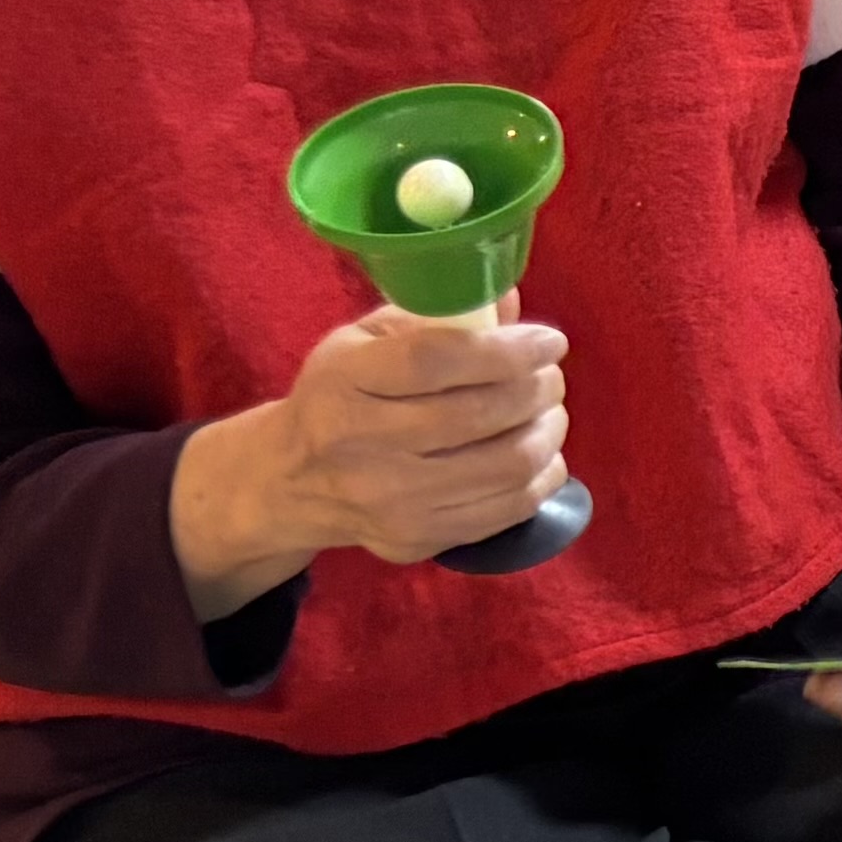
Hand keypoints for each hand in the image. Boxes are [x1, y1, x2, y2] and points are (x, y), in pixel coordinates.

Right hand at [174, 304, 573, 605]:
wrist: (291, 481)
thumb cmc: (340, 395)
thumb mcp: (366, 340)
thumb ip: (437, 315)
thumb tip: (510, 302)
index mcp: (345, 382)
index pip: (439, 361)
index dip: (509, 350)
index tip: (549, 342)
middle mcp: (362, 447)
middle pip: (480, 414)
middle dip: (537, 388)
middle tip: (550, 375)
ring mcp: (391, 502)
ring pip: (506, 465)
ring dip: (547, 431)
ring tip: (548, 410)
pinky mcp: (416, 539)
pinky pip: (508, 510)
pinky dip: (542, 477)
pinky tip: (542, 453)